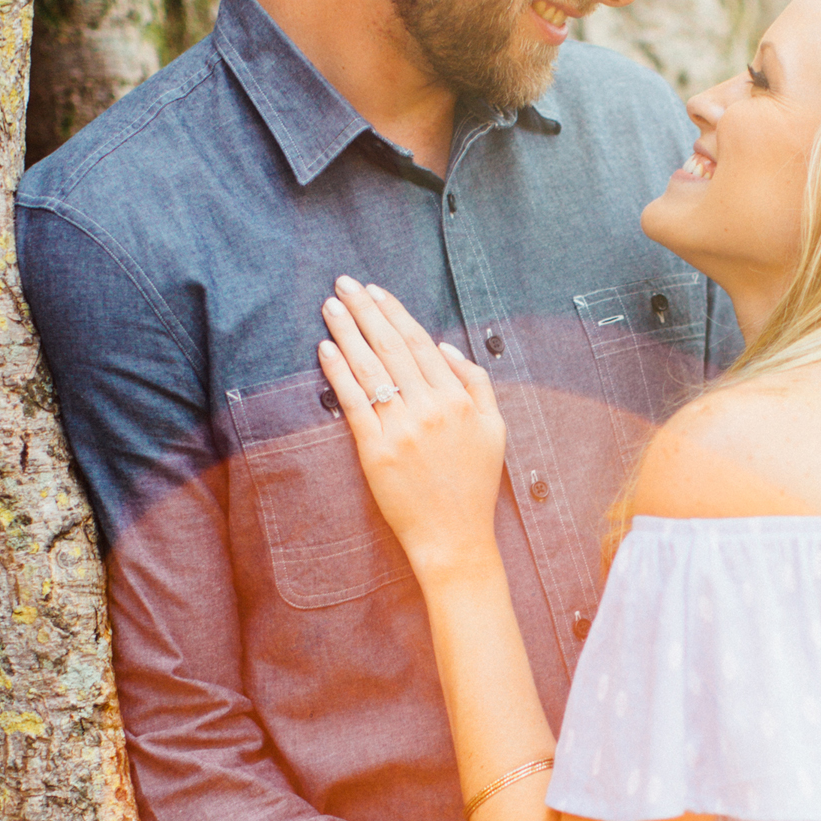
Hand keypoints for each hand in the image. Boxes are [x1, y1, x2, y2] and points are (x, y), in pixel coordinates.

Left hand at [319, 277, 505, 579]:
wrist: (455, 537)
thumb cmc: (474, 486)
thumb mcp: (494, 430)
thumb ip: (477, 384)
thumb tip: (446, 347)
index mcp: (459, 400)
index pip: (421, 344)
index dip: (396, 314)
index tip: (376, 292)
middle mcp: (430, 408)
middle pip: (392, 347)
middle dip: (366, 311)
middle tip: (344, 284)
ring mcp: (402, 429)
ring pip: (370, 369)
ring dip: (348, 332)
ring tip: (331, 306)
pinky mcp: (376, 451)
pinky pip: (354, 403)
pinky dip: (339, 372)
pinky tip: (326, 349)